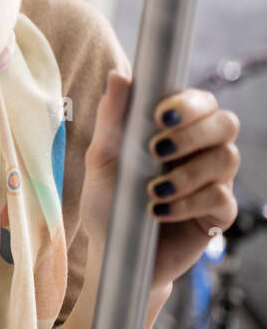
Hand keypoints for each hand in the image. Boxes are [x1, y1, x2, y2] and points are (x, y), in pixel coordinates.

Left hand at [81, 69, 240, 294]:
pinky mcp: (218, 215)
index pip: (201, 101)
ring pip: (227, 158)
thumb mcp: (101, 160)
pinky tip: (158, 211)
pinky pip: (221, 198)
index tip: (159, 114)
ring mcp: (214, 181)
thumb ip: (112, 119)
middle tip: (156, 150)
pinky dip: (187, 203)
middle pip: (226, 122)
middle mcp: (201, 150)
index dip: (189, 102)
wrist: (113, 252)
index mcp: (175, 130)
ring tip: (151, 190)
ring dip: (187, 173)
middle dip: (193, 133)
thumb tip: (119, 75)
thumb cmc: (108, 201)